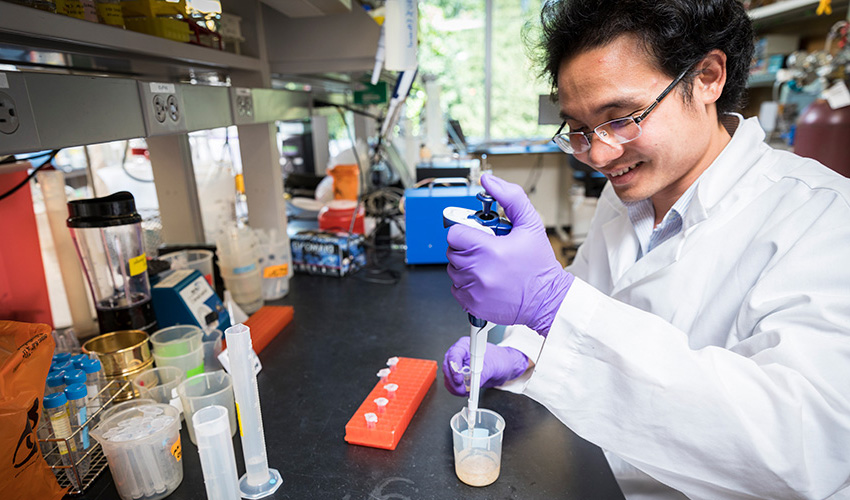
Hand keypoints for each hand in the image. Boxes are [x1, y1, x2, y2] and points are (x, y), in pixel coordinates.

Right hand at [442, 336, 528, 395]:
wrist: (504, 366)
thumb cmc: (500, 359)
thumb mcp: (493, 366)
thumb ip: (482, 375)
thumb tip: (473, 384)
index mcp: (465, 346)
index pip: (454, 355)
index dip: (454, 367)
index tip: (459, 378)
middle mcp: (459, 354)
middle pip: (448, 367)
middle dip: (454, 381)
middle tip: (463, 389)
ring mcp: (458, 365)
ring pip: (448, 377)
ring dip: (455, 387)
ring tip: (466, 391)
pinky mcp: (459, 375)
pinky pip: (452, 384)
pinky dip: (456, 390)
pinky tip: (465, 392)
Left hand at [446, 174, 574, 334]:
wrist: (548, 299)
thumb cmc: (539, 265)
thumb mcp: (531, 224)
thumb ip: (511, 198)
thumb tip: (490, 181)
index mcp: (489, 249)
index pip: (454, 233)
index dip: (464, 231)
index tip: (476, 235)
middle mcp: (478, 270)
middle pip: (452, 251)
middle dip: (466, 248)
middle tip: (486, 250)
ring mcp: (474, 289)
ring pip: (453, 270)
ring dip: (465, 266)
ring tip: (487, 266)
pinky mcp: (472, 304)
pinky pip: (456, 289)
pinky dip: (466, 284)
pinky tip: (486, 280)